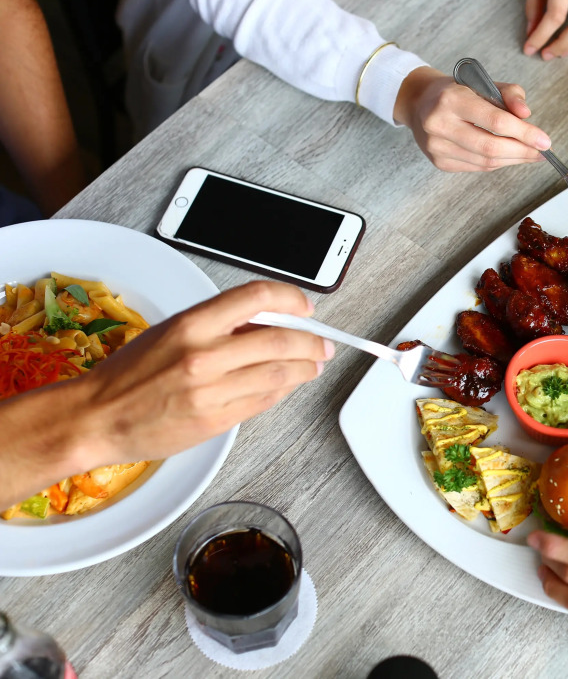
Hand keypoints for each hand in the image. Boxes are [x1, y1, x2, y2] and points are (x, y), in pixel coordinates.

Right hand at [80, 281, 332, 465]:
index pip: (257, 297)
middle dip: (312, 342)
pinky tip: (285, 385)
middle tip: (322, 344)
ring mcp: (212, 391)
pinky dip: (282, 391)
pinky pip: (264, 401)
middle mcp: (203, 355)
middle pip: (281, 340)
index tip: (304, 307)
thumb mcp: (170, 332)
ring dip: (305, 368)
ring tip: (312, 365)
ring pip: (280, 374)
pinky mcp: (216, 421)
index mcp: (191, 324)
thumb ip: (218, 325)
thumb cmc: (128, 375)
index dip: (290, 299)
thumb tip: (265, 321)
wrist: (96, 417)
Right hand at [393, 67, 550, 171]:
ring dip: (513, 160)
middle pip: (490, 146)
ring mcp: (437, 146)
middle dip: (522, 151)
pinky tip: (509, 156)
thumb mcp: (483, 82)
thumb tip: (527, 115)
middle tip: (542, 152)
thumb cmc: (457, 91)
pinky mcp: (439, 162)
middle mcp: (440, 124)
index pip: (495, 121)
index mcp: (452, 99)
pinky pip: (477, 167)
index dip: (524, 133)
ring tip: (530, 155)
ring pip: (485, 161)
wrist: (420, 103)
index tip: (545, 140)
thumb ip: (509, 94)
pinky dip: (498, 163)